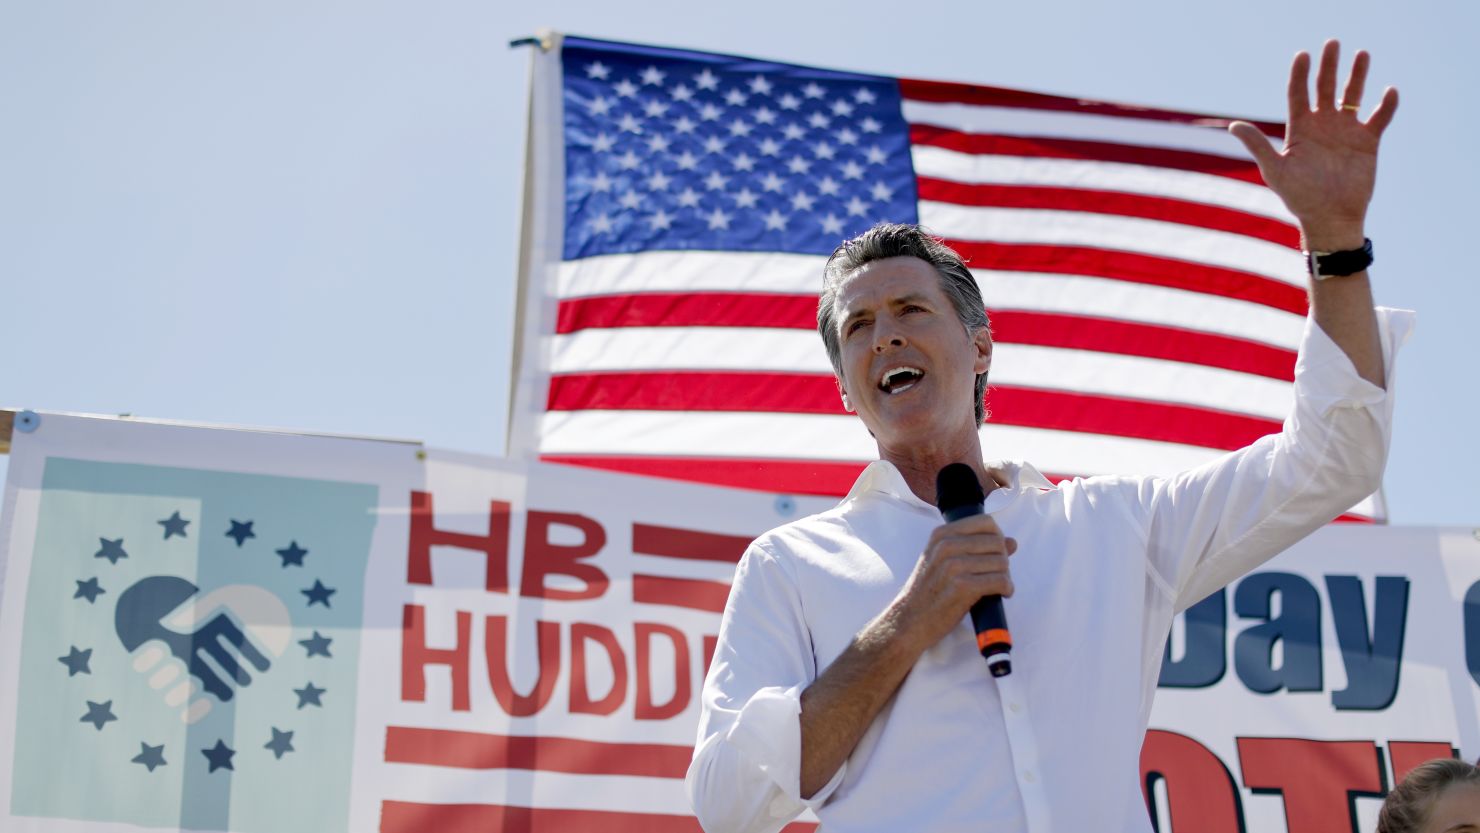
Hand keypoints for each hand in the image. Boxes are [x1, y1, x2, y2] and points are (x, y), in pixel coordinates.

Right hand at [894, 514, 1016, 651]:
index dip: (997, 538)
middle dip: (1002, 559)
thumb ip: (975, 547)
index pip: (986, 523)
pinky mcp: (962, 587)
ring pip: (1001, 562)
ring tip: (996, 586)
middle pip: (997, 543)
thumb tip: (1011, 542)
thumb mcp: (943, 561)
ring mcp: (953, 566)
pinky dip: (1006, 588)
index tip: (994, 554)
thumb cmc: (929, 591)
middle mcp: (946, 546)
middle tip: (995, 575)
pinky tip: (1002, 594)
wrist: (909, 619)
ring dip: (1005, 576)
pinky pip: (1000, 581)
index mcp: (941, 535)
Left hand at [1228, 40, 1398, 250]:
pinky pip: (1379, 117)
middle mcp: (1323, 125)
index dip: (1300, 74)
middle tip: (1332, 43)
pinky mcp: (1368, 142)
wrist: (1330, 218)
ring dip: (1358, 76)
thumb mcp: (1276, 170)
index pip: (1298, 94)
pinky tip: (1389, 91)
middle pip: (1325, 88)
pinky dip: (1386, 105)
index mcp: (1300, 129)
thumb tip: (1233, 125)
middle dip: (1329, 66)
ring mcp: (1346, 131)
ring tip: (1362, 54)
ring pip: (1353, 96)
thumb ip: (1257, 145)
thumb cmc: (1299, 197)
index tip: (1303, 55)